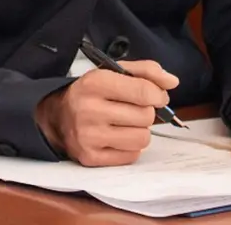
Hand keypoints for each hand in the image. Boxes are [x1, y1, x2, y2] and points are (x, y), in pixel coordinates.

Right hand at [35, 60, 178, 166]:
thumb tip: (172, 82)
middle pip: (145, 116)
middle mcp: (90, 110)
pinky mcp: (91, 158)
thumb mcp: (114, 71)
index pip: (143, 92)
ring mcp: (89, 136)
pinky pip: (131, 156)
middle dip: (146, 112)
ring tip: (127, 123)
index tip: (159, 96)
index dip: (158, 95)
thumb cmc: (92, 92)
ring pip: (142, 138)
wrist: (58, 116)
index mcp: (96, 83)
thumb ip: (146, 71)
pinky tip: (119, 136)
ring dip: (140, 130)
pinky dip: (131, 146)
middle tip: (134, 108)